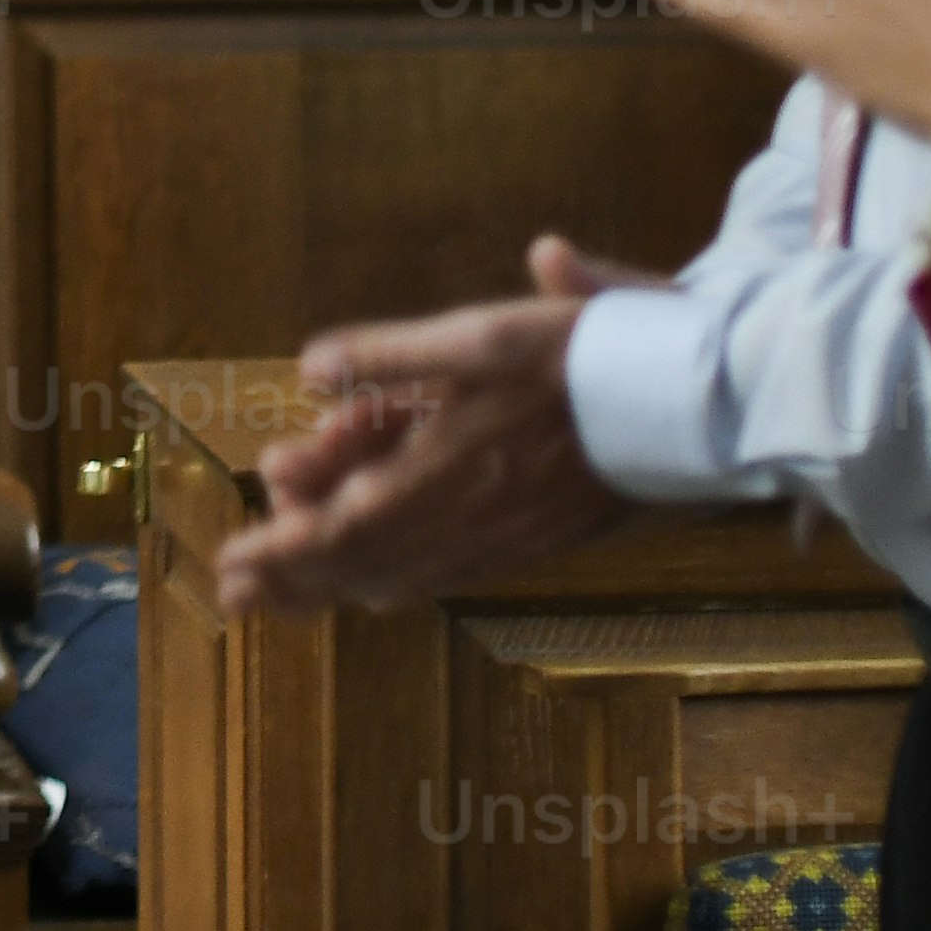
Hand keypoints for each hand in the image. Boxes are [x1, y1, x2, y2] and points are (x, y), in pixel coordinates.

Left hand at [198, 242, 657, 617]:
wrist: (699, 406)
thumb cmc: (590, 355)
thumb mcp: (484, 333)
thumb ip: (393, 355)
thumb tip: (310, 371)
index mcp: (446, 466)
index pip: (345, 526)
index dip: (285, 549)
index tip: (232, 561)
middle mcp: (470, 515)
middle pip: (363, 562)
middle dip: (292, 577)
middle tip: (233, 591)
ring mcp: (505, 535)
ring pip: (404, 574)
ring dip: (334, 588)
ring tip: (280, 597)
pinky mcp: (536, 537)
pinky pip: (452, 574)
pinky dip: (399, 584)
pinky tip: (379, 593)